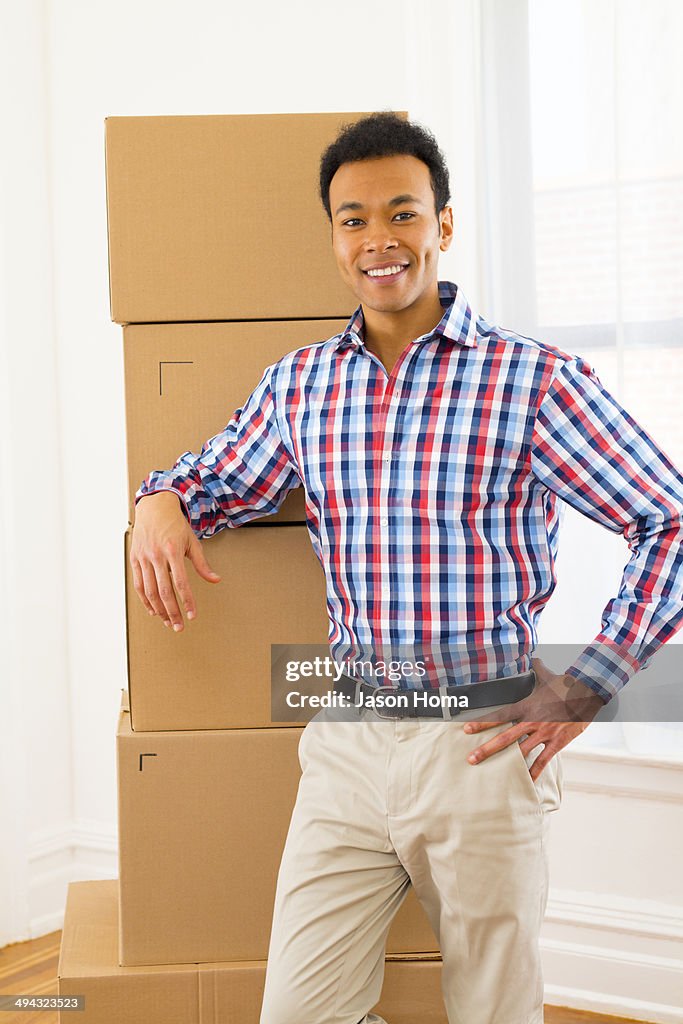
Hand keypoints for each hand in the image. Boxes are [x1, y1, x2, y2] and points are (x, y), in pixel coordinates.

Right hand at [130, 491, 220, 630]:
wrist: (154, 508)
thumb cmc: (175, 525)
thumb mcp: (192, 542)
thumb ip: (202, 564)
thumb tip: (215, 580)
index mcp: (172, 551)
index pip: (181, 583)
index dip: (187, 601)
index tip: (192, 615)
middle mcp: (156, 556)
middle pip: (163, 591)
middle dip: (172, 612)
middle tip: (179, 627)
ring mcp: (143, 558)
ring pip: (149, 591)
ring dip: (159, 610)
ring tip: (168, 622)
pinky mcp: (135, 560)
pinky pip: (138, 584)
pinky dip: (145, 600)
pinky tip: (153, 610)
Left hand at [462, 658, 606, 780]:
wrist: (587, 693)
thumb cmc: (566, 685)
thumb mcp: (548, 676)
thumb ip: (538, 668)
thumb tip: (534, 657)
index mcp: (526, 706)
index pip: (499, 716)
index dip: (482, 723)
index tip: (466, 729)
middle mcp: (532, 721)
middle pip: (505, 738)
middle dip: (487, 749)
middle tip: (471, 758)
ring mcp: (544, 733)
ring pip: (521, 751)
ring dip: (507, 763)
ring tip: (493, 773)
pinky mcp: (557, 743)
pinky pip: (543, 760)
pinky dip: (534, 772)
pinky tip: (526, 781)